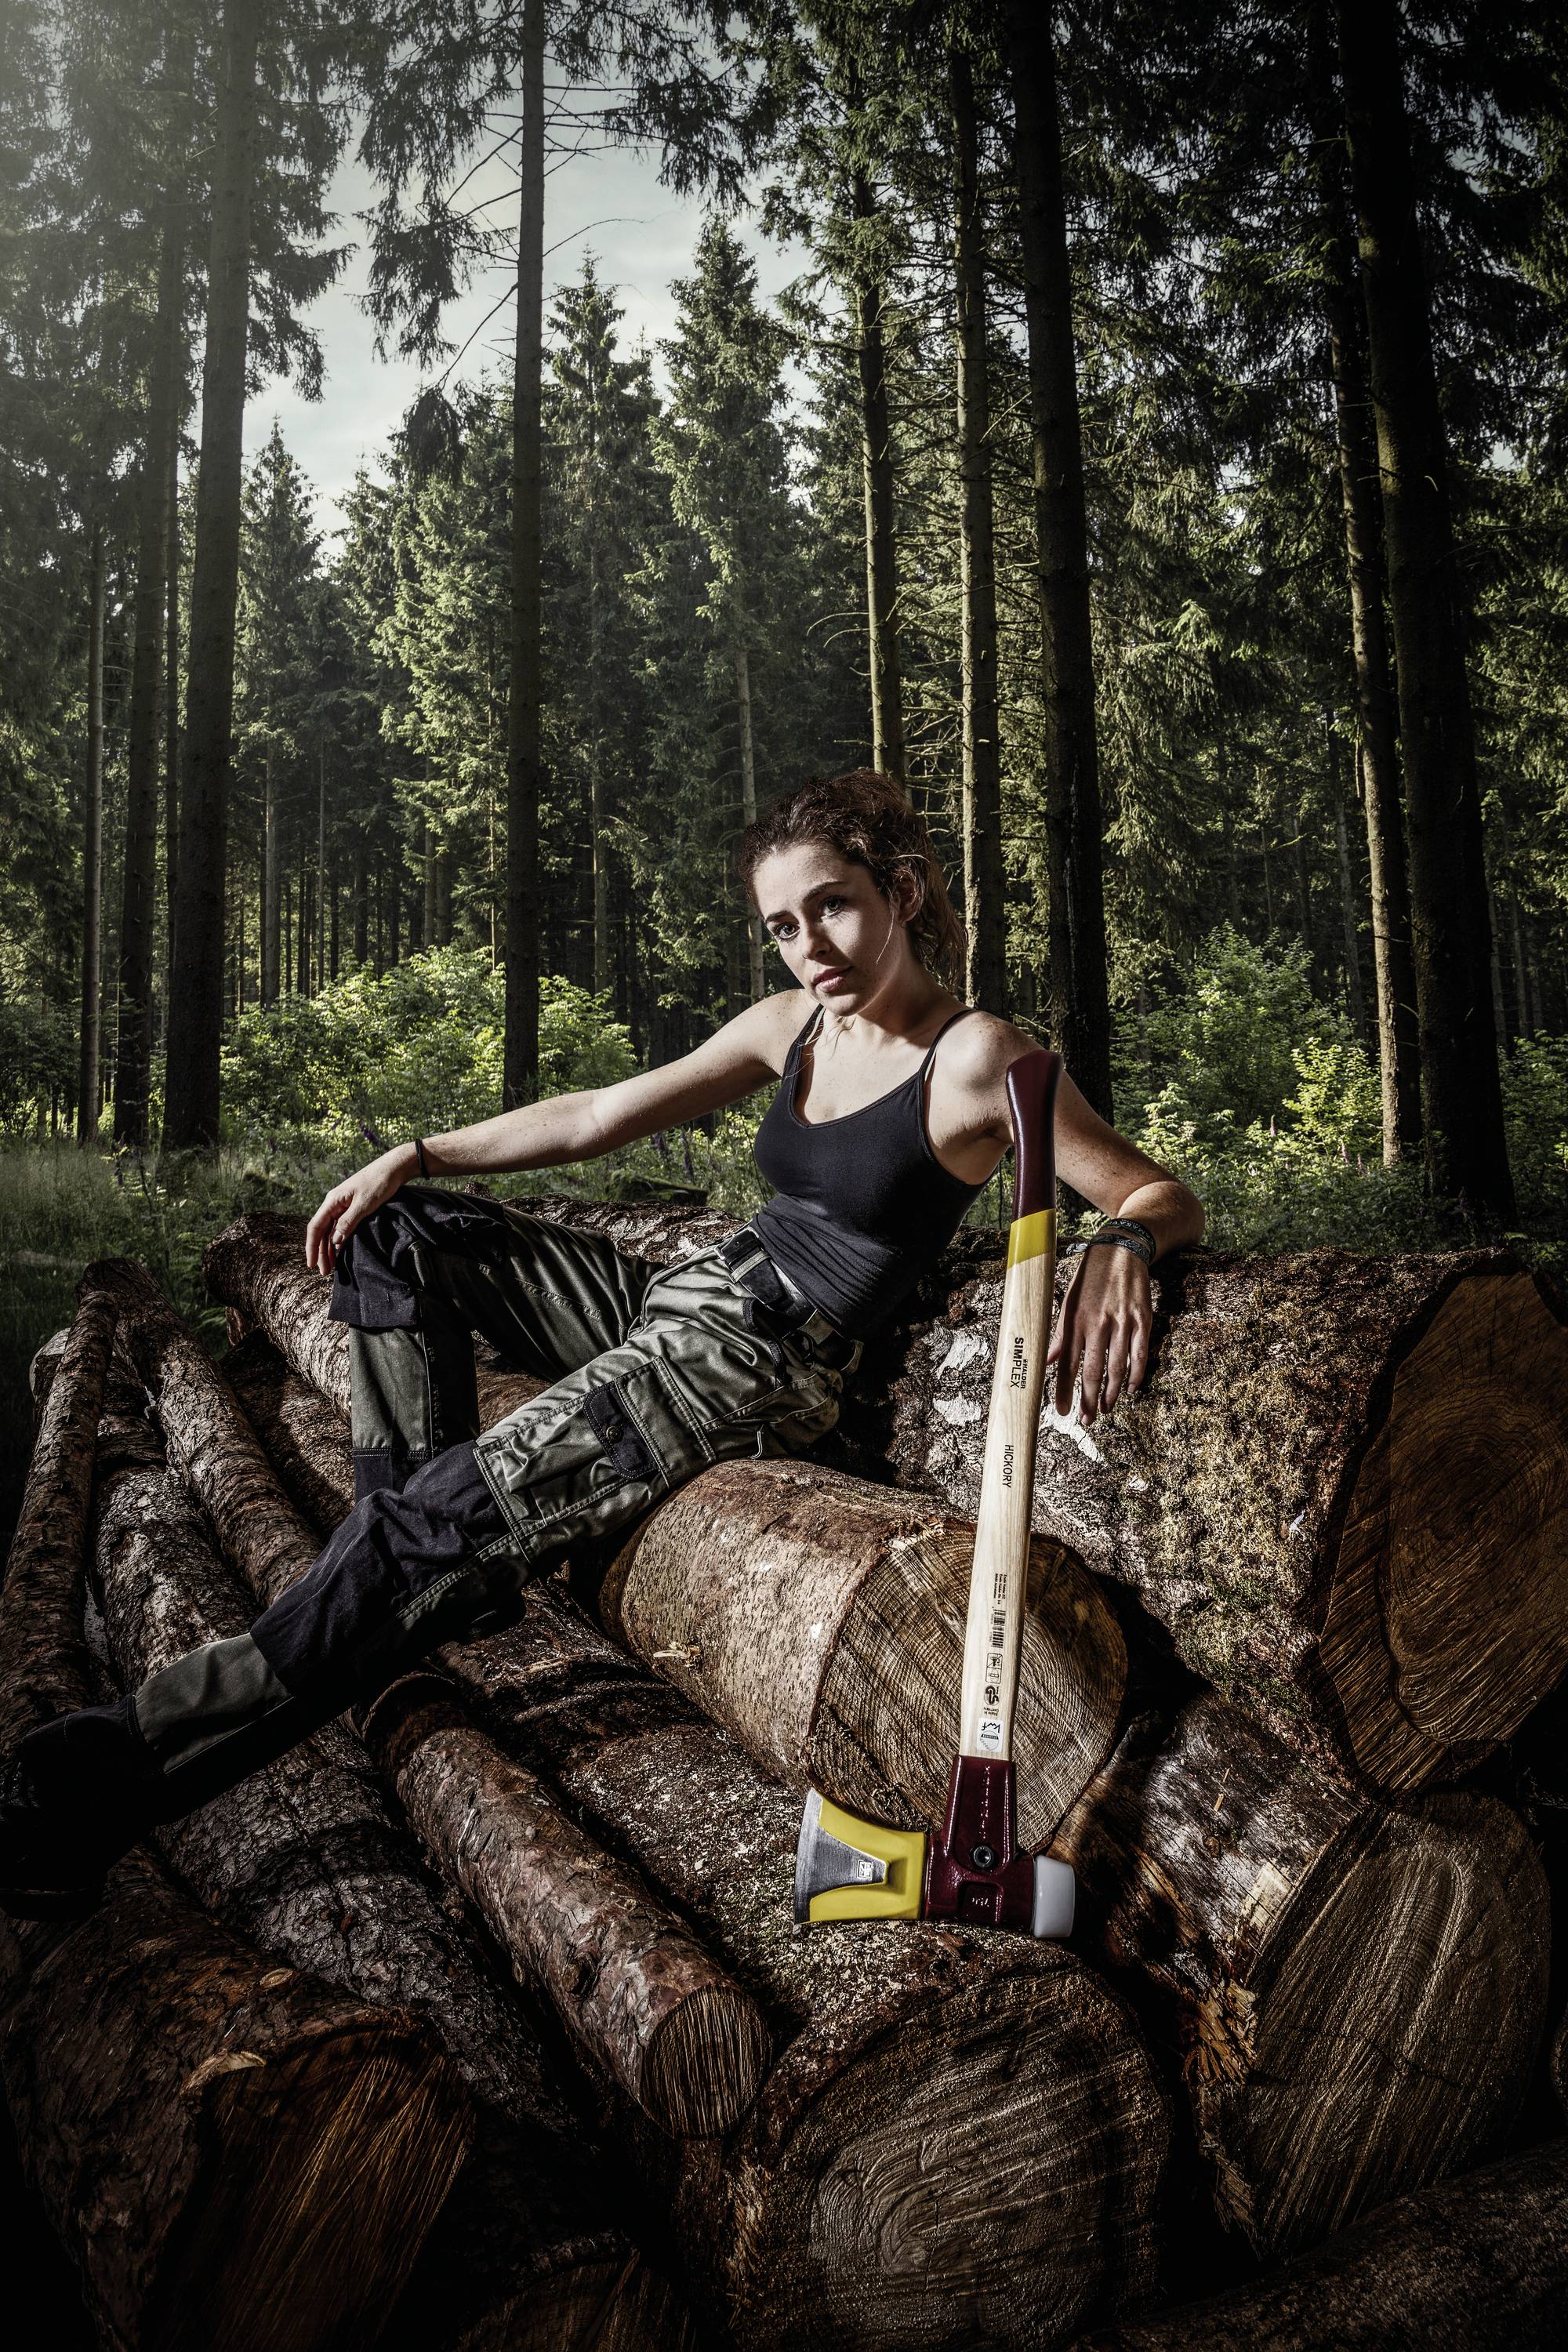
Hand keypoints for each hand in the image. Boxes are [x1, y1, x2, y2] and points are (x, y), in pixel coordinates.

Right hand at [304, 1148, 413, 1276]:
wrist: (394, 1168)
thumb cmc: (379, 1182)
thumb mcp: (365, 1204)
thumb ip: (349, 1222)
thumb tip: (335, 1241)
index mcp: (333, 1201)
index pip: (316, 1226)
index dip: (312, 1246)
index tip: (311, 1264)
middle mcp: (334, 1203)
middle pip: (322, 1231)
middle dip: (321, 1252)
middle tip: (324, 1272)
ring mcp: (343, 1205)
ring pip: (331, 1230)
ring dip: (330, 1248)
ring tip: (332, 1266)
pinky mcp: (353, 1207)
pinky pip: (341, 1227)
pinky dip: (340, 1240)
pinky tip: (341, 1251)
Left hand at [1047, 1243, 1150, 1426]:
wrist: (1121, 1249)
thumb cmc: (1089, 1277)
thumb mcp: (1067, 1300)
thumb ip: (1059, 1333)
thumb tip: (1048, 1361)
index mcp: (1075, 1320)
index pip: (1067, 1363)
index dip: (1064, 1390)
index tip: (1062, 1411)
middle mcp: (1098, 1323)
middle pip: (1092, 1371)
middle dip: (1088, 1400)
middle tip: (1086, 1420)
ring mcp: (1123, 1322)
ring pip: (1117, 1368)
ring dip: (1111, 1393)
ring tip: (1105, 1410)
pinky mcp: (1143, 1320)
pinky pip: (1140, 1355)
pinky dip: (1137, 1375)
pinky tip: (1131, 1390)